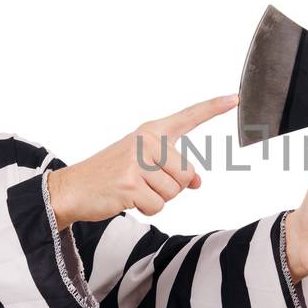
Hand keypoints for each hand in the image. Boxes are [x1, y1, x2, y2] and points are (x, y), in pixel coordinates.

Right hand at [48, 94, 237, 228]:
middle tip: (143, 182)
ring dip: (157, 198)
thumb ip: (172, 168)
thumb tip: (199, 182)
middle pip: (187, 174)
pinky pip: (158, 206)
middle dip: (171, 187)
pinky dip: (145, 209)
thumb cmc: (111, 175)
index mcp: (150, 132)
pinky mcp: (131, 185)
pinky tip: (127, 199)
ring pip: (174, 193)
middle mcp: (146, 142)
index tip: (234, 98)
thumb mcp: (142, 164)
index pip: (188, 117)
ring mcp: (138, 162)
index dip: (213, 108)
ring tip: (133, 189)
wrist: (72, 188)